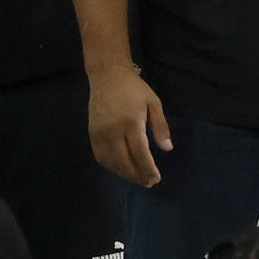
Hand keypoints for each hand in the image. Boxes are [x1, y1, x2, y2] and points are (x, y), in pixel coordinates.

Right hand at [88, 63, 172, 187]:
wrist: (107, 76)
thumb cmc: (134, 88)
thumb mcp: (154, 103)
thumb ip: (160, 127)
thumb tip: (167, 148)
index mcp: (130, 123)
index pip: (140, 153)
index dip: (148, 169)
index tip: (156, 178)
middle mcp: (112, 131)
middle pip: (124, 161)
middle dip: (137, 175)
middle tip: (149, 182)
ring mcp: (99, 133)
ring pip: (111, 161)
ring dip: (124, 173)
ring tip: (138, 178)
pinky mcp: (92, 133)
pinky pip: (100, 155)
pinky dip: (111, 166)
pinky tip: (121, 169)